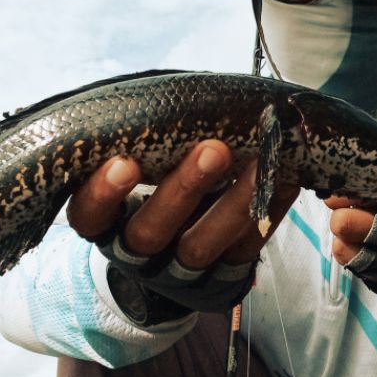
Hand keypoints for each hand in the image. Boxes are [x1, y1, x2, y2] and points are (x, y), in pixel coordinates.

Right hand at [67, 140, 298, 320]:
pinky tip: (286, 180)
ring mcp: (177, 272)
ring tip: (261, 163)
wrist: (174, 252)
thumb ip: (146, 141)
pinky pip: (243, 252)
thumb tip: (182, 97)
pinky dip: (267, 213)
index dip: (104, 193)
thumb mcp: (140, 163)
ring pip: (198, 248)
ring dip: (232, 203)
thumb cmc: (155, 182)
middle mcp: (136, 252)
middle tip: (214, 149)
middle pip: (150, 232)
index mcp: (106, 223)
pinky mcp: (220, 279)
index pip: (90, 215)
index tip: (125, 161)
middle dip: (183, 189)